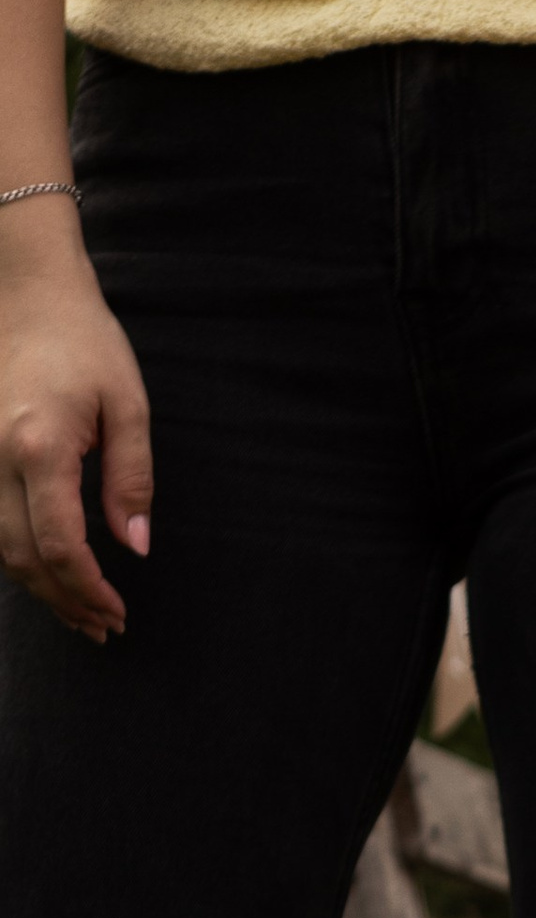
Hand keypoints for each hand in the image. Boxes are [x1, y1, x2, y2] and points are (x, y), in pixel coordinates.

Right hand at [0, 216, 151, 639]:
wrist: (25, 291)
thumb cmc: (83, 340)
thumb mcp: (128, 405)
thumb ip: (132, 479)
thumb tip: (135, 545)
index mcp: (40, 447)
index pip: (59, 545)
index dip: (88, 588)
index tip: (117, 611)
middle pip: (22, 557)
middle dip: (64, 600)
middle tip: (103, 625)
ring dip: (38, 587)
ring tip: (80, 612)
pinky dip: (17, 556)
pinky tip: (47, 574)